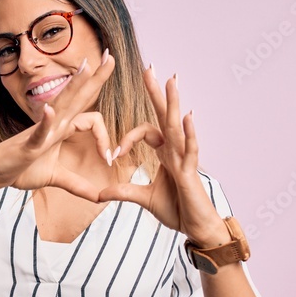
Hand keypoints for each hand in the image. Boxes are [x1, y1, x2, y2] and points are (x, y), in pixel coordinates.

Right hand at [0, 51, 118, 201]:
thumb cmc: (21, 169)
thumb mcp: (56, 178)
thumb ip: (77, 185)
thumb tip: (99, 197)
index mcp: (62, 129)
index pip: (91, 119)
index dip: (104, 137)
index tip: (108, 159)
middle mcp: (53, 124)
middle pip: (78, 97)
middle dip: (95, 77)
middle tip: (111, 55)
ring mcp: (40, 132)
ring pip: (60, 104)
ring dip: (73, 86)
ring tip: (86, 67)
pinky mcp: (28, 144)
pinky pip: (38, 131)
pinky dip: (44, 121)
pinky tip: (49, 111)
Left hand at [97, 66, 228, 245]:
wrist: (195, 229)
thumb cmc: (177, 211)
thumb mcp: (142, 200)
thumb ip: (122, 192)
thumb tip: (99, 194)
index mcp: (165, 154)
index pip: (146, 132)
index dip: (127, 139)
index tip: (114, 154)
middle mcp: (176, 151)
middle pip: (164, 116)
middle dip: (156, 92)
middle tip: (149, 67)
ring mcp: (185, 159)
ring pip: (177, 126)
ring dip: (173, 103)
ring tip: (171, 80)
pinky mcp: (191, 172)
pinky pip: (190, 149)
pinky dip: (189, 133)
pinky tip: (187, 116)